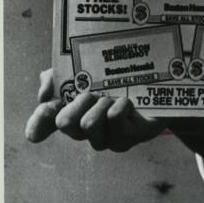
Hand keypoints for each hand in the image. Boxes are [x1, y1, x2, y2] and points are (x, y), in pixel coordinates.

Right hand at [25, 68, 164, 151]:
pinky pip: (115, 127)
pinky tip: (126, 101)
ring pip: (89, 127)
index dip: (38, 121)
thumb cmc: (122, 75)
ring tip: (110, 96)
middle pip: (66, 124)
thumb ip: (61, 73)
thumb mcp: (89, 65)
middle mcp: (86, 127)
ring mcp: (107, 136)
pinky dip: (118, 110)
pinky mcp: (129, 137)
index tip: (47, 107)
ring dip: (98, 108)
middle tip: (88, 93)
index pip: (44, 124)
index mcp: (72, 109)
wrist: (165, 80)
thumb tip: (45, 94)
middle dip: (74, 106)